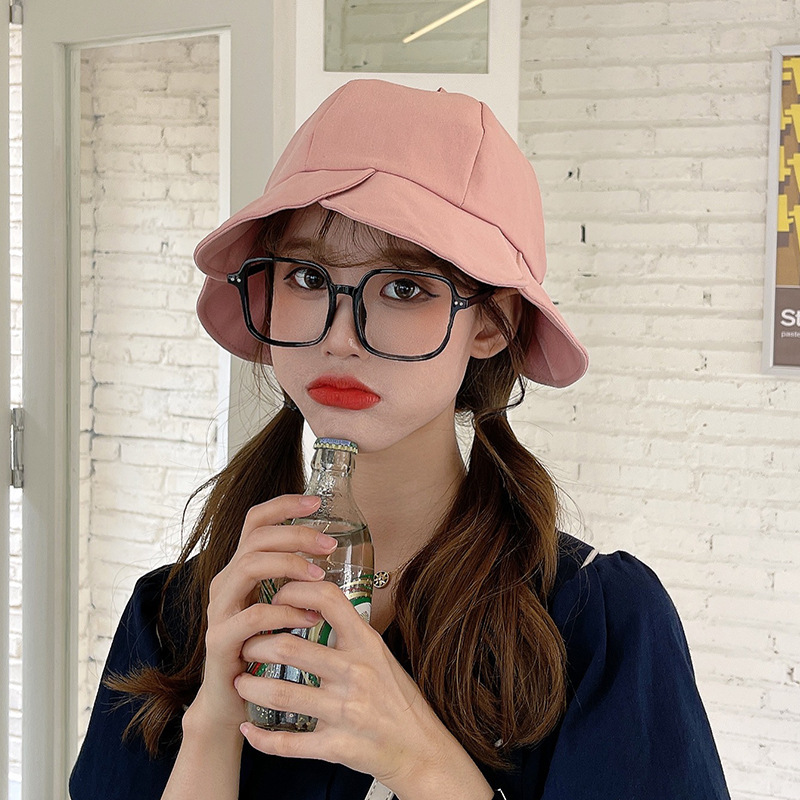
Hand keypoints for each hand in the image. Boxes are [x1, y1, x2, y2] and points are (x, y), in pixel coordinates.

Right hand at [185, 494, 336, 734]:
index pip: (255, 521)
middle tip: (329, 544)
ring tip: (319, 577)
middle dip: (295, 534)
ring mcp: (220, 610)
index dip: (283, 505)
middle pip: (255, 538)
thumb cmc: (263, 650)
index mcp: (240, 569)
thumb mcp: (280, 606)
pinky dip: (284, 613)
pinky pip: (252, 615)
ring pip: (249, 566)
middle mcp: (226, 582)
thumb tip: (332, 551)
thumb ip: (295, 580)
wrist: (232, 701)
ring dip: (289, 566)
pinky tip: (309, 619)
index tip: (316, 500)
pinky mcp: (220, 640)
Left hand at [234, 579, 483, 796]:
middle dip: (256, 646)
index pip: (328, 599)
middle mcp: (355, 673)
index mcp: (366, 643)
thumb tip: (312, 603)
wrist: (422, 749)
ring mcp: (346, 711)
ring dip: (251, 688)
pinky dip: (262, 738)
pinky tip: (249, 731)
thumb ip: (349, 633)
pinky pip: (289, 743)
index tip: (276, 597)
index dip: (295, 591)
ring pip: (282, 696)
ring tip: (240, 682)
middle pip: (290, 648)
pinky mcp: (337, 746)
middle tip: (245, 647)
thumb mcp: (380, 654)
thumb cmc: (398, 698)